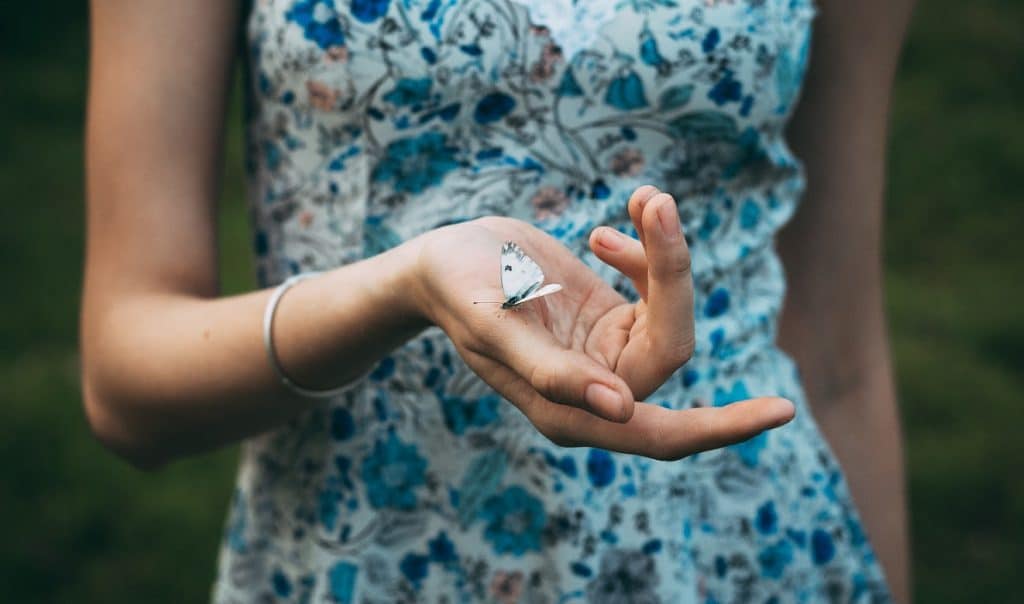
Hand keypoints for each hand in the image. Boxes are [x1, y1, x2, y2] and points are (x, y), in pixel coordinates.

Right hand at [410, 186, 794, 459]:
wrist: (445, 258)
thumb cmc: (457, 291)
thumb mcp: (496, 327)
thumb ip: (553, 374)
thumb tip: (623, 409)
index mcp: (570, 411)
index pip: (660, 433)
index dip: (720, 427)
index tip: (779, 410)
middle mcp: (597, 390)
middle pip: (670, 344)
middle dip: (674, 275)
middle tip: (658, 204)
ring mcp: (607, 352)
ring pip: (669, 309)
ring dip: (664, 253)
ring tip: (645, 198)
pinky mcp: (613, 316)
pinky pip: (655, 285)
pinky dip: (643, 250)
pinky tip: (603, 231)